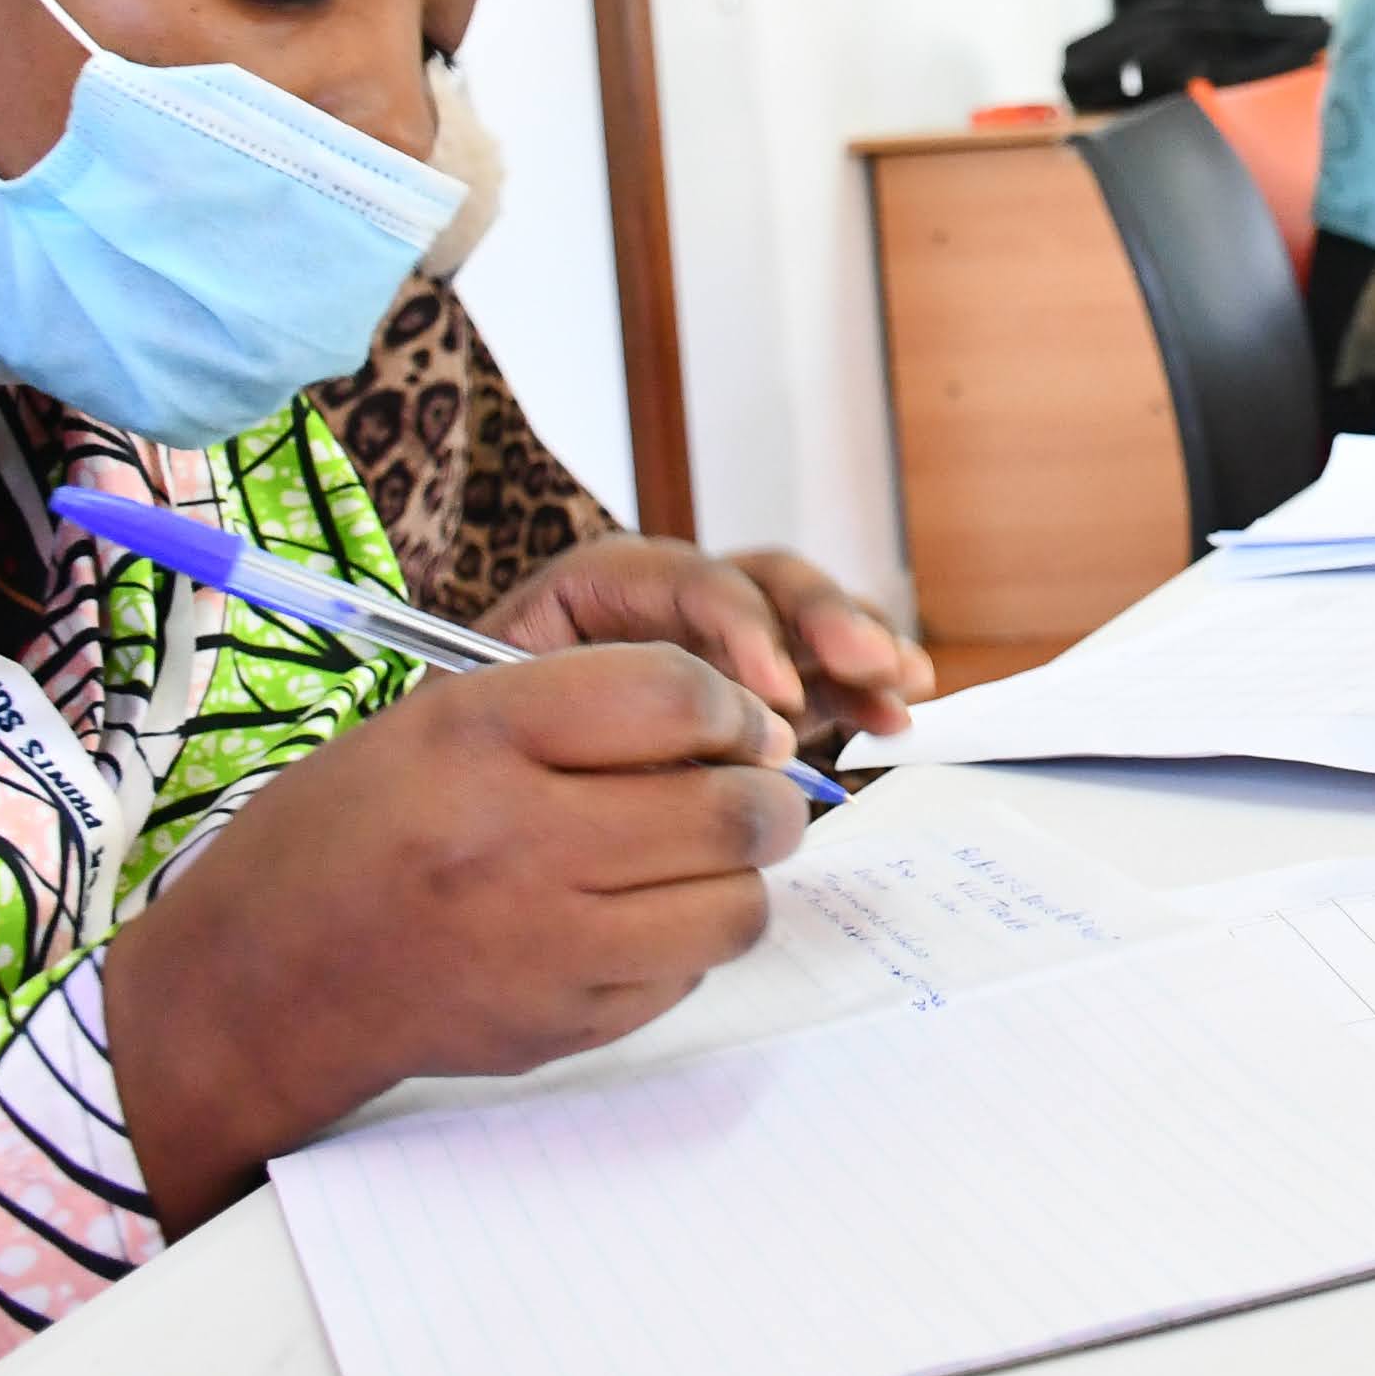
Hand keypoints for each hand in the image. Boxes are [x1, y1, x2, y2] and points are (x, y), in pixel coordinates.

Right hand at [103, 644, 803, 1230]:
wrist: (259, 983)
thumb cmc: (351, 831)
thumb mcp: (441, 718)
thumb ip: (583, 702)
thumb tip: (741, 724)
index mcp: (478, 737)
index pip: (675, 696)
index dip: (730, 702)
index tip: (734, 717)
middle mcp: (515, 843)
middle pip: (729, 811)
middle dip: (768, 792)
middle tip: (753, 785)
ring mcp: (542, 949)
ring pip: (734, 907)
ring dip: (741, 876)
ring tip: (699, 855)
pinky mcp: (562, 1027)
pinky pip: (687, 975)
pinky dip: (686, 941)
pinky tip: (634, 916)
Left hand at [486, 535, 933, 738]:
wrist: (471, 797)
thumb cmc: (479, 755)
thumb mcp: (522, 727)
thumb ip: (618, 729)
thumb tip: (722, 757)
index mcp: (600, 589)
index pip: (683, 577)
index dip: (738, 624)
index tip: (772, 693)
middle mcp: (672, 601)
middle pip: (760, 580)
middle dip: (820, 617)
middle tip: (863, 663)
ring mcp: (723, 639)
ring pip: (805, 616)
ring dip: (859, 644)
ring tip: (903, 682)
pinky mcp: (761, 683)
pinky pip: (822, 668)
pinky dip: (862, 686)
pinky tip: (898, 709)